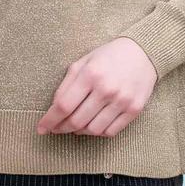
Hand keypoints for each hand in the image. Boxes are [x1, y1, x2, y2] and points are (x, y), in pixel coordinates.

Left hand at [36, 37, 157, 137]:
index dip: (50, 120)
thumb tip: (54, 109)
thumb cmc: (108, 56)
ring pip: (93, 130)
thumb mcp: (83, 62)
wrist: (143, 52)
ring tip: (75, 125)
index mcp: (90, 74)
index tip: (41, 128)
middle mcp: (106, 89)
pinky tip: (92, 125)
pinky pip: (110, 132)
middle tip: (56, 128)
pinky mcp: (134, 110)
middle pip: (77, 121)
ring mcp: (122, 101)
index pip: (64, 105)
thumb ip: (67, 84)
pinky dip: (97, 133)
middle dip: (62, 128)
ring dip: (79, 132)